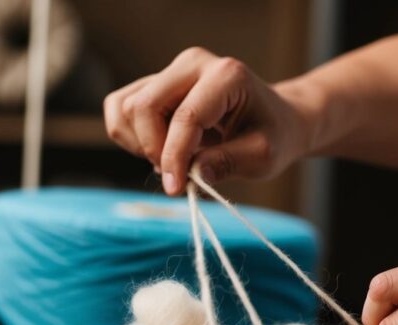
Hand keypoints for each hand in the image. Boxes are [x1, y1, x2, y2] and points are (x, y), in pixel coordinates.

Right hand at [103, 47, 315, 194]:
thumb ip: (228, 163)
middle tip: (179, 175)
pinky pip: (120, 108)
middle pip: (144, 107)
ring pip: (126, 107)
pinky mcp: (155, 83)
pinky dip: (130, 135)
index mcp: (226, 76)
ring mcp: (171, 71)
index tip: (175, 189)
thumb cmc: (273, 136)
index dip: (174, 156)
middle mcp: (193, 64)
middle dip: (154, 149)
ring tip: (174, 160)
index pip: (186, 116)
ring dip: (140, 143)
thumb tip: (192, 174)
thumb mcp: (264, 156)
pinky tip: (159, 149)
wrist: (276, 120)